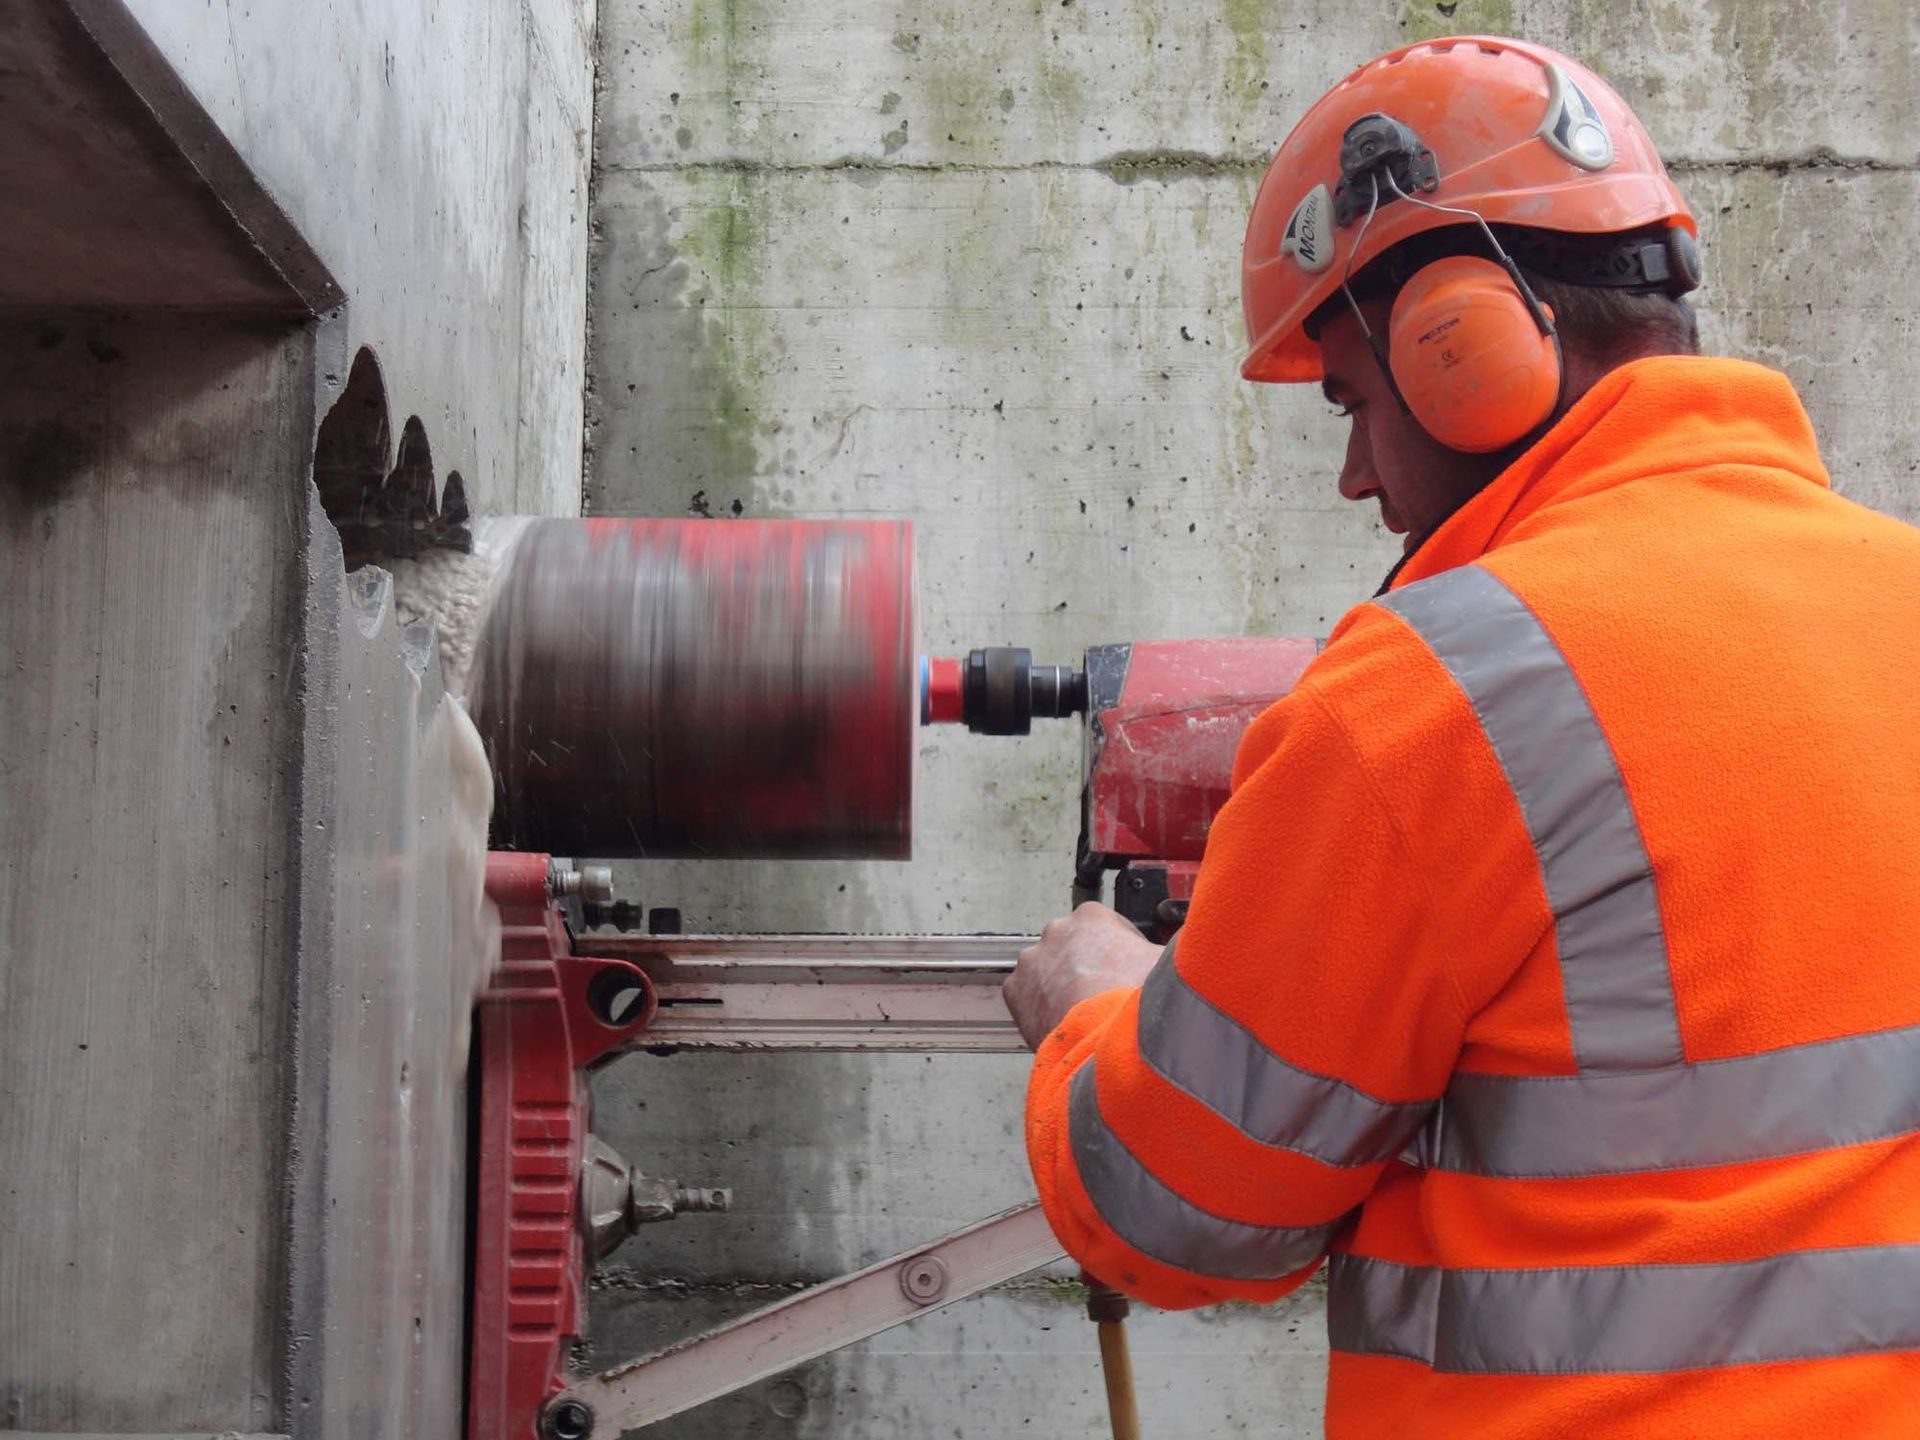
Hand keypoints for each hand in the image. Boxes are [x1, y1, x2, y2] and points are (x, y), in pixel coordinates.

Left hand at [1004, 902, 1160, 1050]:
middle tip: (1105, 995)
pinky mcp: (1015, 992)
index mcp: (1092, 916)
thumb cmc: (1136, 999)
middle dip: (1085, 968)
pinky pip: (1026, 998)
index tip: (1126, 969)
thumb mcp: (1171, 964)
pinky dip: (1040, 1010)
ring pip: (1046, 971)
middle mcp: (1056, 931)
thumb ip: (1169, 954)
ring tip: (1084, 1014)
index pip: (1104, 926)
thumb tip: (1184, 957)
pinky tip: (1063, 1024)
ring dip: (1061, 987)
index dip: (1119, 951)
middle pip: (1071, 948)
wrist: (1106, 1039)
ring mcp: (1031, 961)